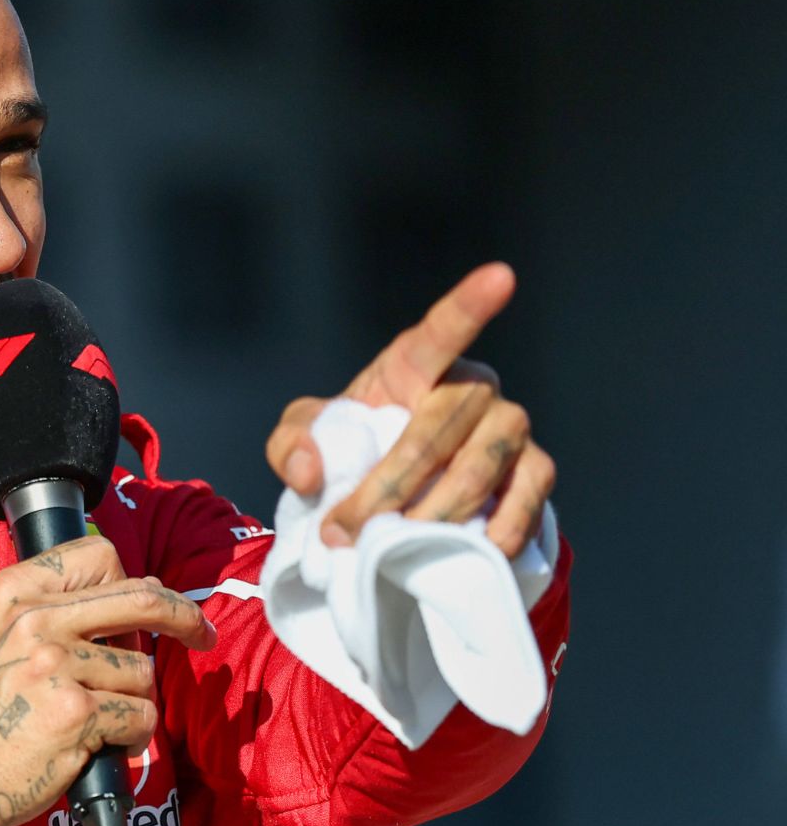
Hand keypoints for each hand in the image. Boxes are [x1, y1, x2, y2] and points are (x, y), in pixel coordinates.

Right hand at [0, 536, 215, 825]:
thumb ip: (45, 611)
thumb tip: (130, 593)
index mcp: (11, 593)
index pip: (97, 557)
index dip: (131, 580)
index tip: (150, 600)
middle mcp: (35, 620)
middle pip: (142, 599)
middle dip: (184, 617)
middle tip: (201, 633)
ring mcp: (58, 665)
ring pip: (142, 672)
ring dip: (131, 702)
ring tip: (92, 721)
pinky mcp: (79, 713)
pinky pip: (140, 716)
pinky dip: (130, 737)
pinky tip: (98, 745)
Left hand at [264, 262, 556, 557]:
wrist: (396, 496)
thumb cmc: (351, 448)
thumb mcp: (302, 439)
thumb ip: (291, 444)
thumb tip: (310, 473)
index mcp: (415, 364)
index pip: (443, 329)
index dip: (470, 304)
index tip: (501, 275)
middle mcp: (472, 387)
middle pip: (439, 430)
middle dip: (389, 487)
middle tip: (348, 530)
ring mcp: (511, 427)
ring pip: (481, 466)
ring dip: (435, 513)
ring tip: (394, 548)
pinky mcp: (535, 470)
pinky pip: (527, 497)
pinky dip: (499, 528)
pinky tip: (470, 550)